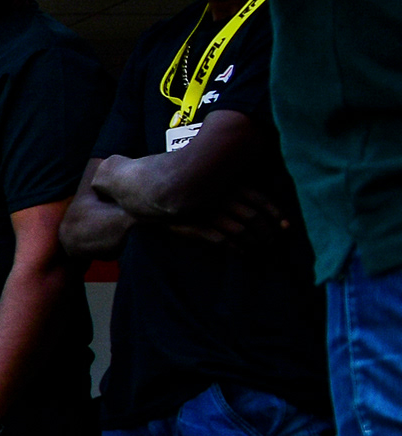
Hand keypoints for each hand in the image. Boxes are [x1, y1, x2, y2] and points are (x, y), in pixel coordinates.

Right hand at [165, 185, 286, 246]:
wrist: (150, 196)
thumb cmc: (188, 192)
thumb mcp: (213, 185)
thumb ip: (235, 193)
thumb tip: (260, 208)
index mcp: (226, 183)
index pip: (259, 198)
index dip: (275, 213)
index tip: (286, 226)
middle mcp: (219, 195)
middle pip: (252, 217)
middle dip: (266, 232)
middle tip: (272, 242)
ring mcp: (206, 210)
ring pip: (239, 229)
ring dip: (253, 242)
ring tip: (259, 249)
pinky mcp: (194, 224)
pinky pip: (221, 239)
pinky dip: (235, 247)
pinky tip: (241, 251)